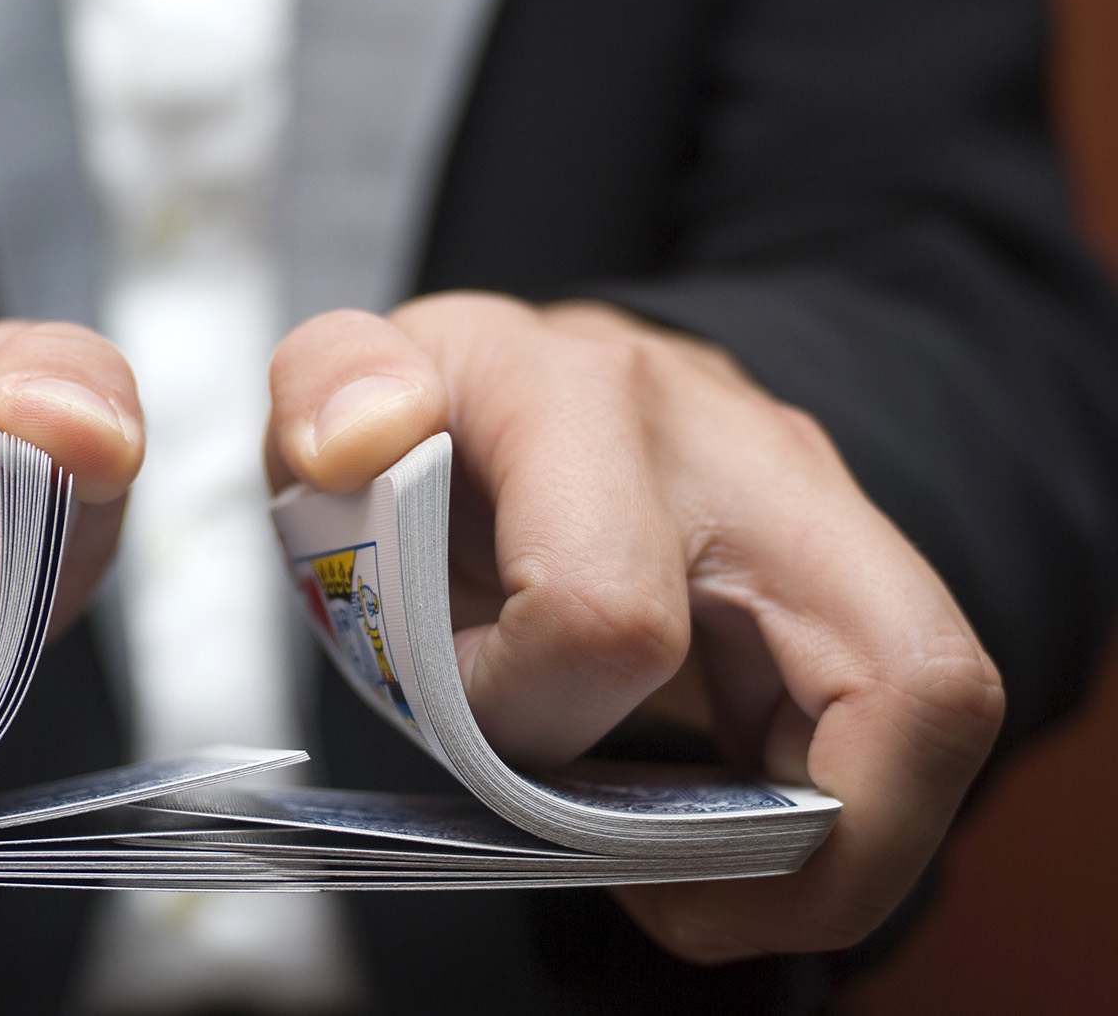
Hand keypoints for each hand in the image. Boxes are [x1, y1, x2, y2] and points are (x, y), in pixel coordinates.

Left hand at [267, 295, 1002, 961]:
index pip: (606, 615)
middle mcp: (746, 453)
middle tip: (665, 889)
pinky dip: (820, 822)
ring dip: (825, 853)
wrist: (545, 375)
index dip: (522, 714)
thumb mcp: (353, 382)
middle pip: (903, 678)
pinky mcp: (852, 586)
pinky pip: (903, 734)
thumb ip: (329, 385)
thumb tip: (356, 439)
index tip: (464, 709)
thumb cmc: (445, 413)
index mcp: (590, 396)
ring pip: (935, 722)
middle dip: (800, 848)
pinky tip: (716, 828)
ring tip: (691, 876)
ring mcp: (823, 522)